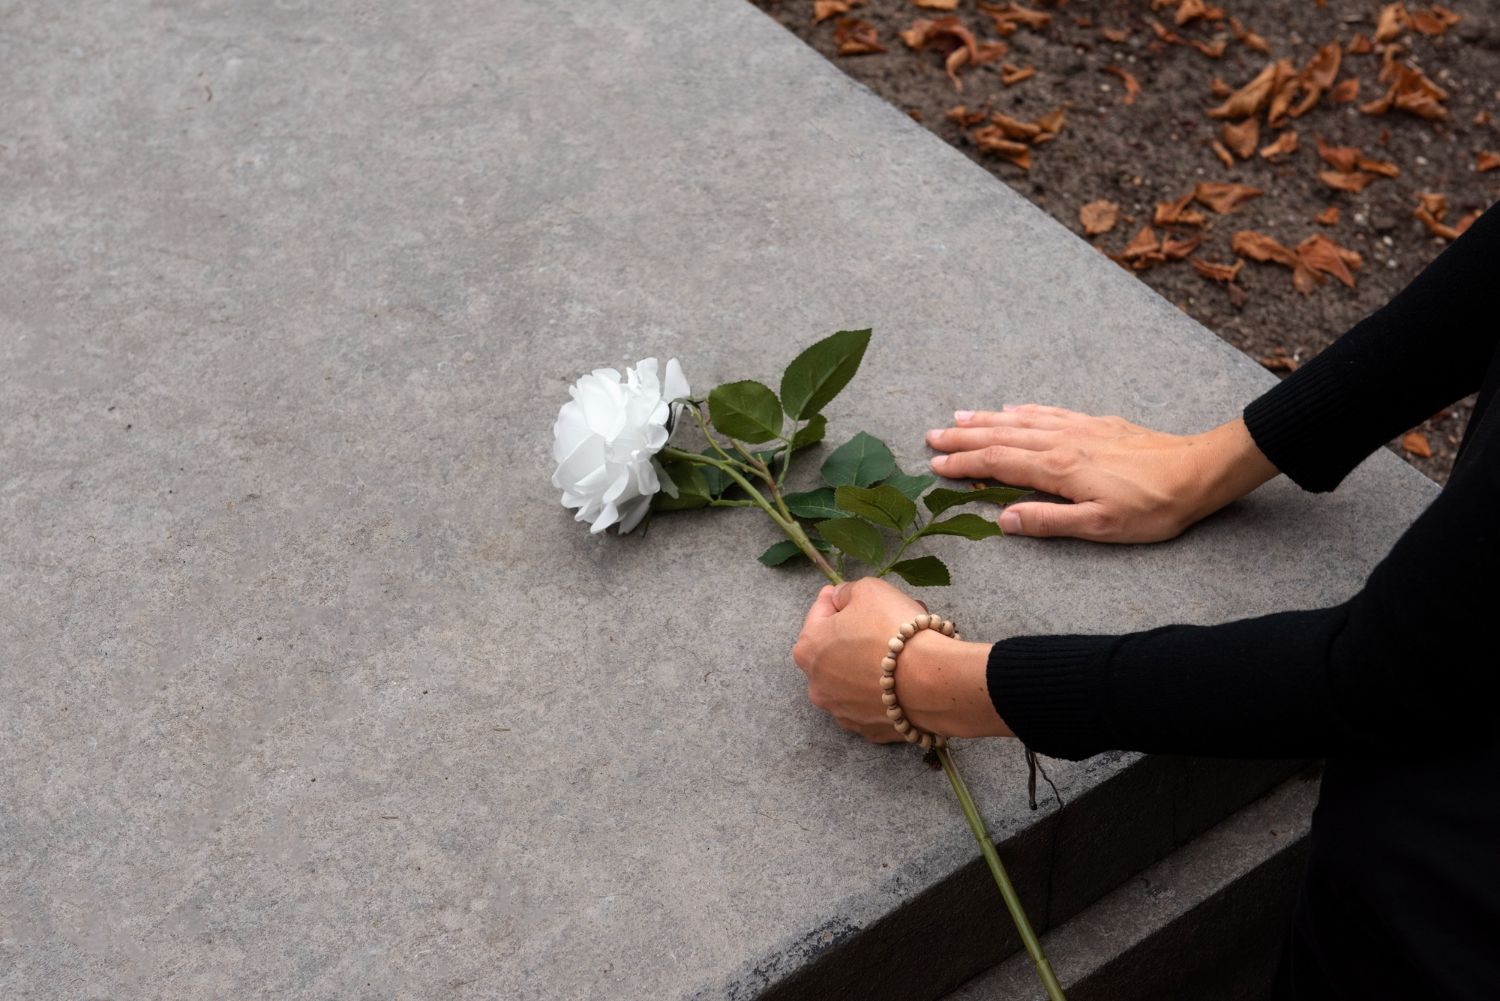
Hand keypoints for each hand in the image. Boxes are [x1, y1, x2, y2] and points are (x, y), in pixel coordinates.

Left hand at [790, 577, 1007, 741]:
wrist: (932, 681)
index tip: (855, 595)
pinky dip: (884, 690)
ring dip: (870, 661)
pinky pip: (874, 702)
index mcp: (808, 649)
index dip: (839, 599)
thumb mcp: (868, 589)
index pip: (820, 612)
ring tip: (902, 648)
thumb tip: (842, 599)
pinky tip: (904, 677)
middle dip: (859, 632)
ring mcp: (842, 712)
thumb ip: (847, 592)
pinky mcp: (869, 730)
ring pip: (854, 678)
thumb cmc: (894, 630)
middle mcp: (817, 685)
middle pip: (836, 649)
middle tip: (886, 619)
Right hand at [925, 406, 1278, 542]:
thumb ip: (1049, 522)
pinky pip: (1049, 412)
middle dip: (963, 437)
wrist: (1198, 472)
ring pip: (1021, 420)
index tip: (934, 465)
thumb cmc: (1152, 507)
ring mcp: (1078, 429)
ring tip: (958, 418)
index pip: (998, 463)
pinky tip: (1011, 409)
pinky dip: (1023, 410)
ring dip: (986, 420)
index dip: (964, 464)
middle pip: (1002, 436)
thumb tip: (1003, 520)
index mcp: (1058, 469)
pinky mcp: (1096, 424)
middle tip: (931, 437)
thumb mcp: (1101, 527)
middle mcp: (1062, 442)